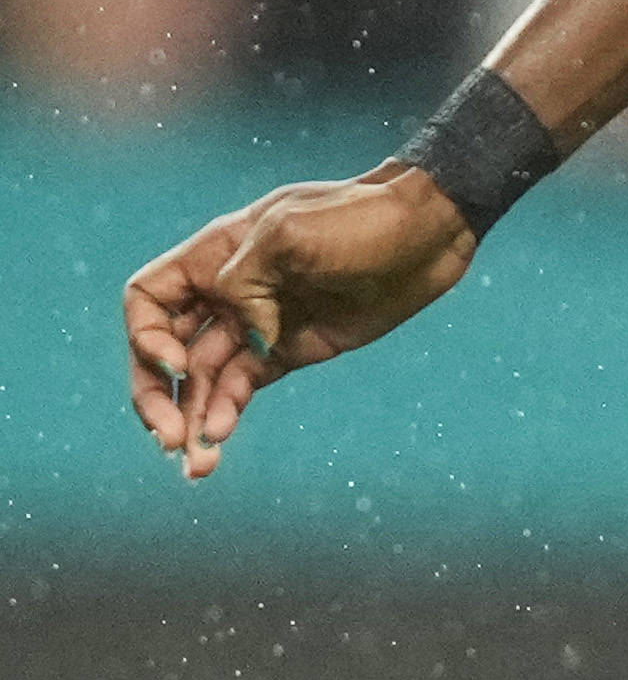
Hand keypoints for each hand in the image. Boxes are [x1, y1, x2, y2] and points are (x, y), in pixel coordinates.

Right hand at [125, 169, 480, 479]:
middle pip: (166, 350)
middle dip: (157, 395)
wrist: (428, 231)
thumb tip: (245, 332)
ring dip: (193, 419)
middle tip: (166, 437)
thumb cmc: (359, 216)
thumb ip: (245, 279)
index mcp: (214, 256)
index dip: (147, 335)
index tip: (177, 362)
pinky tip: (219, 438)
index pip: (149, 299)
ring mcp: (261, 324)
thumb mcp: (290, 232)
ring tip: (196, 463)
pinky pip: (246, 385)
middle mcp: (228, 293)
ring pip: (206, 379)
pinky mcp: (293, 349)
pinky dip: (228, 411)